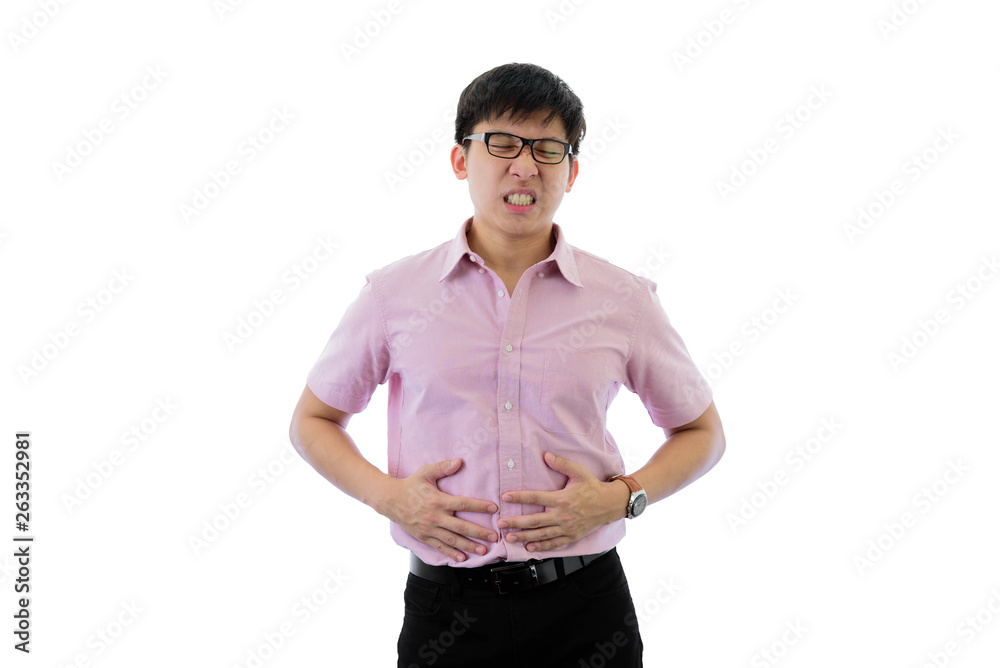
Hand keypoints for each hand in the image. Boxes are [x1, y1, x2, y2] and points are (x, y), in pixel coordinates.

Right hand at [380, 458, 497, 561]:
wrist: (390, 500)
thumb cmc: (410, 485)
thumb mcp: (425, 472)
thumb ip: (443, 467)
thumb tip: (459, 461)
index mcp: (438, 501)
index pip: (464, 504)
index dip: (480, 506)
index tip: (494, 509)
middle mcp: (435, 517)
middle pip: (462, 526)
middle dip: (479, 532)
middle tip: (494, 536)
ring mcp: (429, 529)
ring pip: (453, 540)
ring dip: (469, 546)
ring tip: (483, 551)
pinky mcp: (424, 537)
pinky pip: (439, 547)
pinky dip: (451, 553)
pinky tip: (462, 558)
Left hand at [497, 451, 628, 551]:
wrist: (610, 504)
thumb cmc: (593, 487)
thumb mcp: (579, 472)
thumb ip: (562, 463)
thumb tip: (546, 455)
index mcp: (561, 498)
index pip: (535, 497)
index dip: (519, 497)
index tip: (505, 497)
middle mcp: (562, 515)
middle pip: (534, 520)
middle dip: (515, 522)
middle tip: (501, 524)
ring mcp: (566, 528)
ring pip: (541, 534)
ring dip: (524, 536)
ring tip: (510, 537)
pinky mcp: (571, 536)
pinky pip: (554, 543)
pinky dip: (541, 547)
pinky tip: (530, 547)